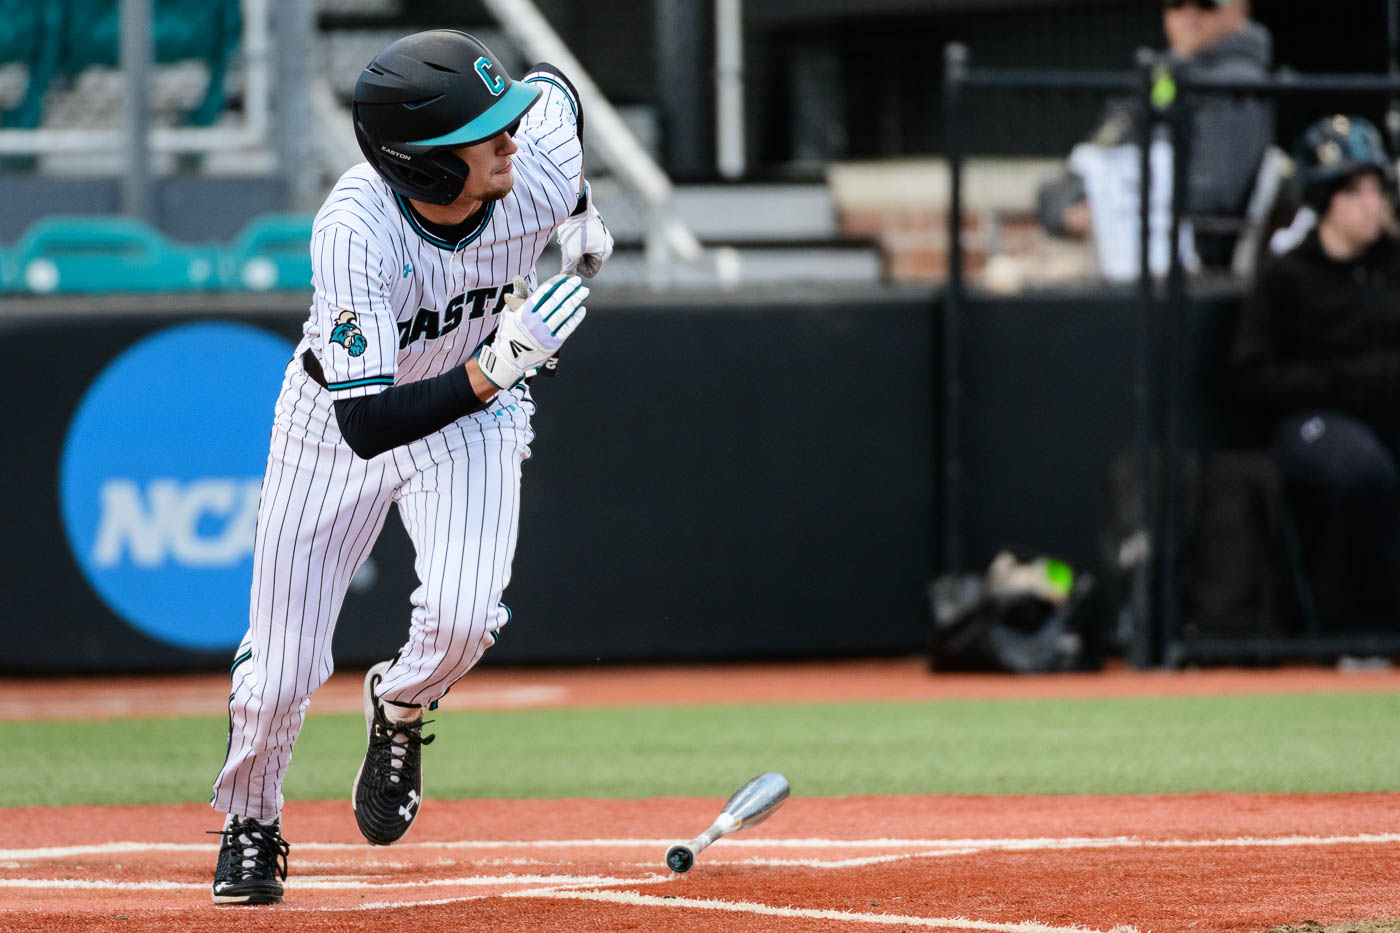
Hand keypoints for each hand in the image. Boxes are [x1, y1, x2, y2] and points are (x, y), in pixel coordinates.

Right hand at [475, 273, 587, 389]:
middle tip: (577, 281)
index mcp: (523, 313)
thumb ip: (516, 298)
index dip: (554, 283)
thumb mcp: (507, 315)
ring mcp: (544, 334)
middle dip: (567, 289)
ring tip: (583, 292)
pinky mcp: (552, 344)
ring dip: (575, 300)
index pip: (542, 293)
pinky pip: (567, 329)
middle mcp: (535, 322)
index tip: (564, 277)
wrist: (508, 361)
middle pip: (555, 301)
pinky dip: (575, 319)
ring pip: (563, 313)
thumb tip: (517, 279)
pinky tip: (581, 310)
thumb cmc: (508, 336)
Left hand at [557, 183, 613, 277]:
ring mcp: (604, 235)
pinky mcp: (598, 227)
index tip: (573, 255)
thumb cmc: (574, 230)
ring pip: (587, 251)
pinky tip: (572, 231)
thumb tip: (567, 279)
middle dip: (578, 257)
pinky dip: (578, 239)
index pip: (591, 272)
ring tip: (570, 238)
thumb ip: (569, 269)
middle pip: (589, 261)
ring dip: (577, 248)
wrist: (575, 204)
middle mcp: (608, 244)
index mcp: (605, 253)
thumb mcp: (570, 253)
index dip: (579, 267)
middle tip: (570, 246)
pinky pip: (587, 241)